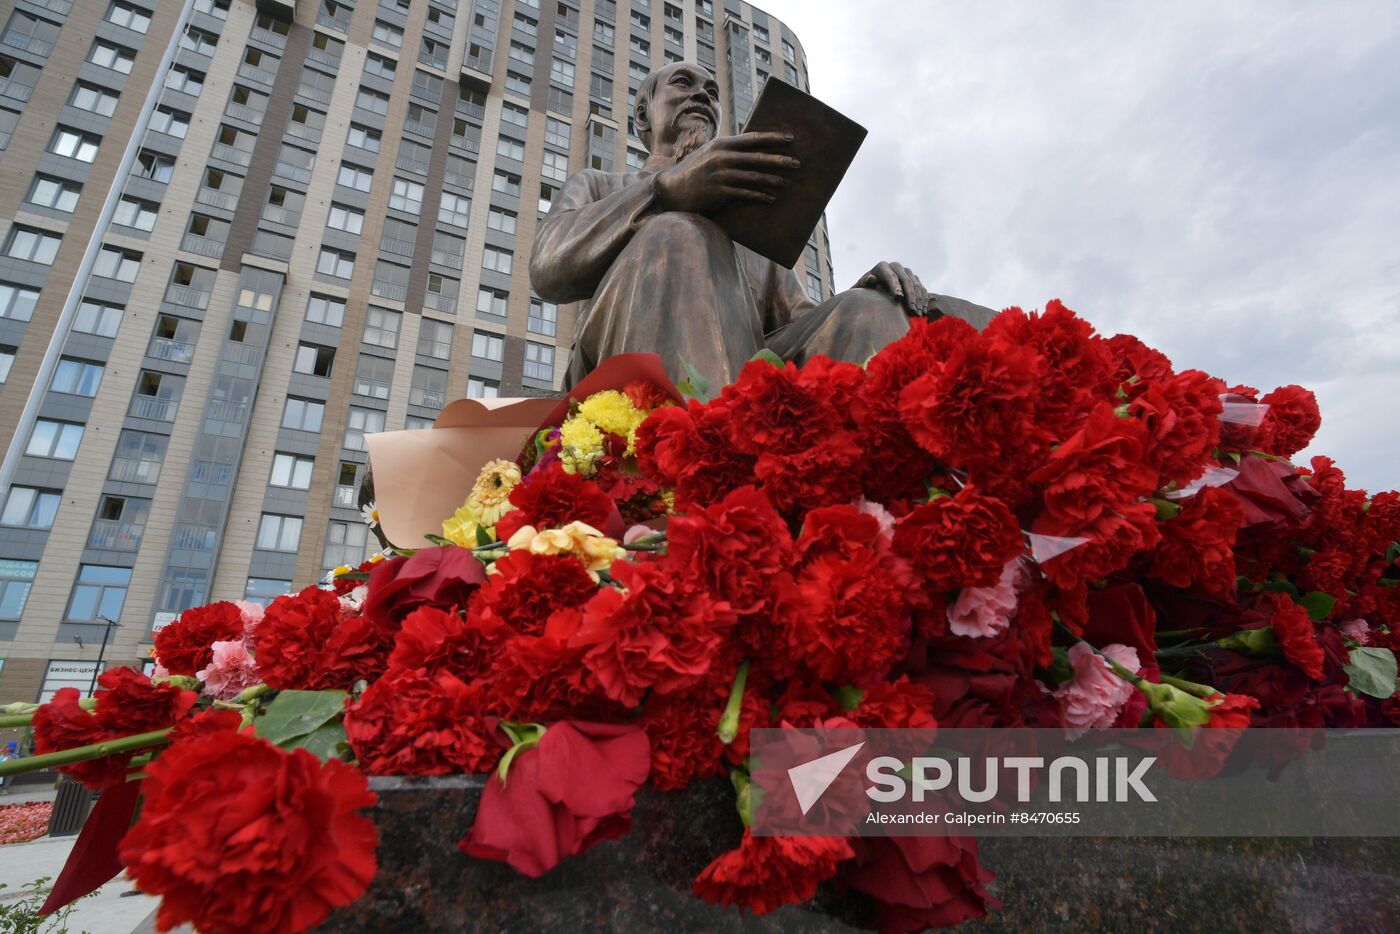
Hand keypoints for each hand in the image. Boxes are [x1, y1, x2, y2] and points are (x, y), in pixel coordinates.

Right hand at [653, 132, 799, 215]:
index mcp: (721, 144)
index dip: (773, 138)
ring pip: (754, 176)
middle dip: (780, 160)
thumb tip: (754, 149)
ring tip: (787, 182)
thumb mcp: (709, 154)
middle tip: (797, 163)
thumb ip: (729, 150)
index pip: (752, 138)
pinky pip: (746, 193)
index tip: (790, 139)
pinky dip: (760, 195)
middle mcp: (722, 157)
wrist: (672, 189)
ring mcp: (721, 174)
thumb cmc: (694, 171)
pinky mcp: (719, 192)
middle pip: (758, 158)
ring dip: (773, 180)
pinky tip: (771, 198)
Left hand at [854, 261, 928, 315]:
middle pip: (905, 279)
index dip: (895, 286)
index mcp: (882, 267)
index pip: (890, 276)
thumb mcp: (860, 289)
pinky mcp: (914, 279)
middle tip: (911, 310)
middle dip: (909, 295)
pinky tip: (923, 311)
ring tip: (918, 314)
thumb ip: (864, 284)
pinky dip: (923, 300)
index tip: (898, 299)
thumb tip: (872, 279)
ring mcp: (906, 272)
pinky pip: (921, 288)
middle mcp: (895, 266)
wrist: (871, 292)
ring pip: (915, 284)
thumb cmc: (863, 292)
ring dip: (918, 299)